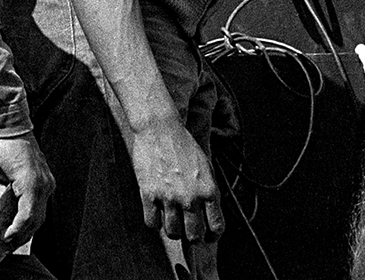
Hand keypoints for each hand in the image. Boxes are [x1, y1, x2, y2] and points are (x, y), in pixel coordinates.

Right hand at [0, 133, 53, 259]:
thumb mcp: (2, 176)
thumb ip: (5, 196)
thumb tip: (0, 221)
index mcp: (41, 183)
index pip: (35, 216)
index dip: (21, 234)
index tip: (7, 248)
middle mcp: (46, 184)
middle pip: (36, 222)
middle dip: (18, 241)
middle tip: (1, 255)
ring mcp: (41, 183)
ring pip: (33, 221)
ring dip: (15, 238)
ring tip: (0, 250)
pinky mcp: (32, 181)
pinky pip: (27, 212)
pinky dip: (16, 227)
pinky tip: (5, 236)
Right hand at [129, 115, 221, 241]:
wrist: (159, 128)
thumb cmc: (184, 146)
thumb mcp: (206, 168)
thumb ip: (208, 192)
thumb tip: (208, 214)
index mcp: (209, 191)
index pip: (216, 227)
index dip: (213, 235)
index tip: (208, 235)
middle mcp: (190, 197)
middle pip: (194, 235)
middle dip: (192, 236)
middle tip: (187, 229)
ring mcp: (168, 196)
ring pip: (173, 232)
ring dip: (173, 230)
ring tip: (171, 221)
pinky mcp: (148, 193)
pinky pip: (151, 222)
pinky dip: (154, 222)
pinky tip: (156, 213)